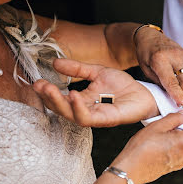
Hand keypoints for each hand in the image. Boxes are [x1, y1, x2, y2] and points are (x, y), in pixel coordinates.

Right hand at [33, 58, 158, 126]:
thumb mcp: (97, 72)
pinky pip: (89, 118)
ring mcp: (95, 117)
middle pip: (61, 109)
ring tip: (50, 89)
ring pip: (71, 115)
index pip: (60, 99)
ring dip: (59, 103)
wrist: (144, 93)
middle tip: (39, 85)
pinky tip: (75, 95)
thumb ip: (78, 68)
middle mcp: (86, 110)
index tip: (37, 81)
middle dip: (48, 98)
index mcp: (82, 100)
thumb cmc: (122, 86)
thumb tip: (55, 63)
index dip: (47, 92)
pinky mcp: (107, 120)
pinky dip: (79, 108)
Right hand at [111, 110, 182, 183]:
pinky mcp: (174, 166)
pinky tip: (163, 140)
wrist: (131, 169)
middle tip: (177, 119)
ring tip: (167, 130)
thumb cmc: (141, 149)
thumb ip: (173, 118)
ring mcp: (181, 162)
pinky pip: (182, 152)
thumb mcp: (157, 126)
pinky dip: (178, 143)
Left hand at [134, 26, 182, 107]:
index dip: (178, 94)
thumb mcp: (146, 70)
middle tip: (180, 102)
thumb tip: (173, 97)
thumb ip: (160, 83)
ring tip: (181, 94)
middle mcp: (174, 55)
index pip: (171, 81)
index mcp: (159, 59)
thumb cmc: (145, 54)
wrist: (150, 37)